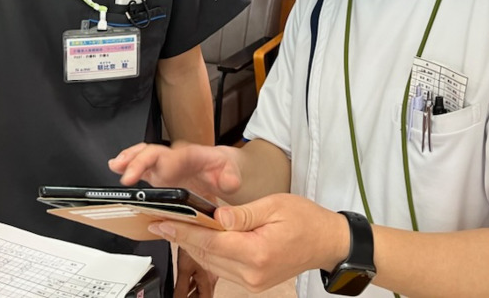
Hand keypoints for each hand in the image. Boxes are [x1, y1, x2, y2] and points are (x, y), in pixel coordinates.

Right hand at [109, 142, 241, 197]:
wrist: (220, 168)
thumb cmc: (223, 170)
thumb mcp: (232, 175)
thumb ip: (230, 179)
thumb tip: (228, 183)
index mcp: (192, 156)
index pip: (178, 156)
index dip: (166, 162)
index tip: (159, 172)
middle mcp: (175, 157)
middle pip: (155, 153)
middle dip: (139, 161)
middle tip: (126, 173)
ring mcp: (164, 164)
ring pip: (144, 155)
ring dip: (129, 159)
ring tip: (115, 165)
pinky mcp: (157, 172)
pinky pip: (140, 165)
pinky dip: (127, 165)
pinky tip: (116, 168)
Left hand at [148, 194, 348, 292]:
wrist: (327, 242)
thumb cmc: (305, 219)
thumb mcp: (275, 205)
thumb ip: (243, 214)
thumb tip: (216, 217)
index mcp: (258, 251)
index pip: (211, 241)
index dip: (184, 231)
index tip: (163, 223)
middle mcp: (252, 272)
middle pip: (207, 255)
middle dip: (183, 237)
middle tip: (161, 222)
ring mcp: (252, 282)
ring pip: (212, 263)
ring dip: (193, 246)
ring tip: (175, 228)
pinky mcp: (253, 283)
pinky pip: (223, 268)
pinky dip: (209, 253)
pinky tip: (199, 239)